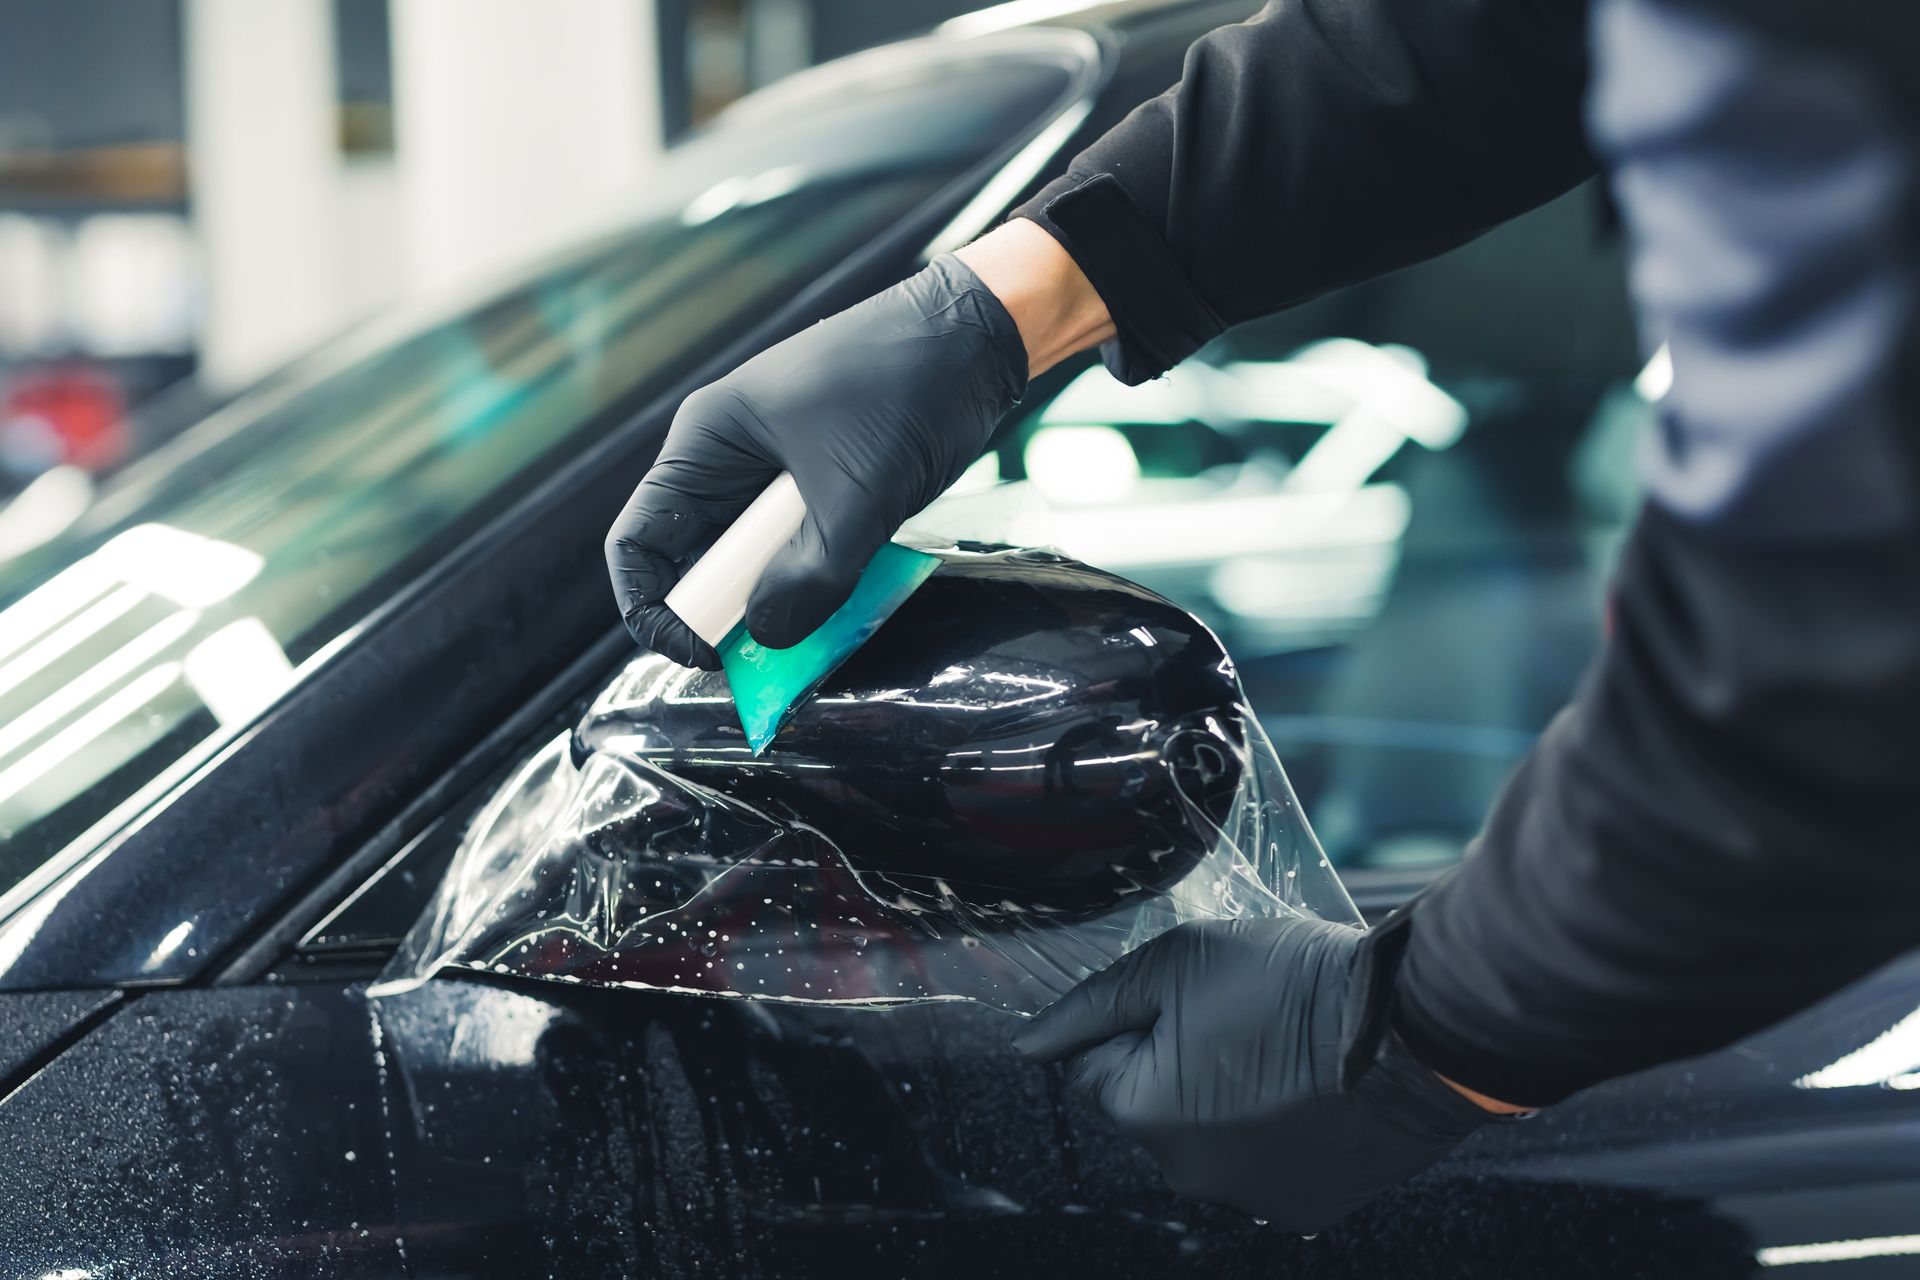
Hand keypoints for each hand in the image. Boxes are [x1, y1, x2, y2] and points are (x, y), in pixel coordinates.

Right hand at [605, 253, 1026, 667]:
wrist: (978, 336)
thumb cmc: (905, 385)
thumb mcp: (857, 491)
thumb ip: (812, 573)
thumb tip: (768, 635)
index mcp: (708, 442)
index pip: (639, 539)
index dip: (653, 607)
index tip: (696, 653)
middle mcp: (729, 459)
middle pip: (692, 557)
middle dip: (719, 614)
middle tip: (762, 659)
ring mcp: (777, 473)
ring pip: (751, 561)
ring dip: (774, 603)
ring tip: (810, 635)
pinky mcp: (823, 486)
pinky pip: (798, 551)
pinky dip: (814, 584)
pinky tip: (844, 603)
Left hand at [1011, 916, 1496, 1231]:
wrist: (1407, 1026)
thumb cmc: (1292, 985)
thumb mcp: (1175, 962)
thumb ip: (1092, 1005)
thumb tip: (1029, 1045)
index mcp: (1141, 1114)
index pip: (1093, 1067)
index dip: (1135, 1021)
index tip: (1188, 998)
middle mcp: (1186, 1175)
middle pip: (1150, 1106)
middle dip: (1177, 1062)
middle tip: (1238, 1016)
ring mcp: (1249, 1200)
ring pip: (1208, 1137)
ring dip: (1227, 1097)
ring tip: (1281, 1049)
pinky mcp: (1305, 1209)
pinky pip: (1264, 1164)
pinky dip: (1276, 1131)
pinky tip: (1310, 1090)